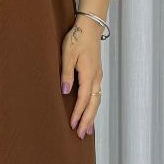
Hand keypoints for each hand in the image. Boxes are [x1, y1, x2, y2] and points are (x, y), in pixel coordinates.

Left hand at [60, 16, 101, 137]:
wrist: (90, 28)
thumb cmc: (77, 39)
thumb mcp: (67, 55)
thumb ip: (66, 74)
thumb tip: (66, 92)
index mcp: (88, 74)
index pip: (84, 99)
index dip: (78, 113)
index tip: (73, 125)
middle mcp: (96, 78)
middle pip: (94, 104)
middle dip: (88, 121)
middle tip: (82, 135)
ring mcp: (98, 77)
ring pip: (97, 101)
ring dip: (92, 116)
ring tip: (88, 131)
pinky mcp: (97, 75)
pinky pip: (97, 95)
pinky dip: (94, 107)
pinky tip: (90, 113)